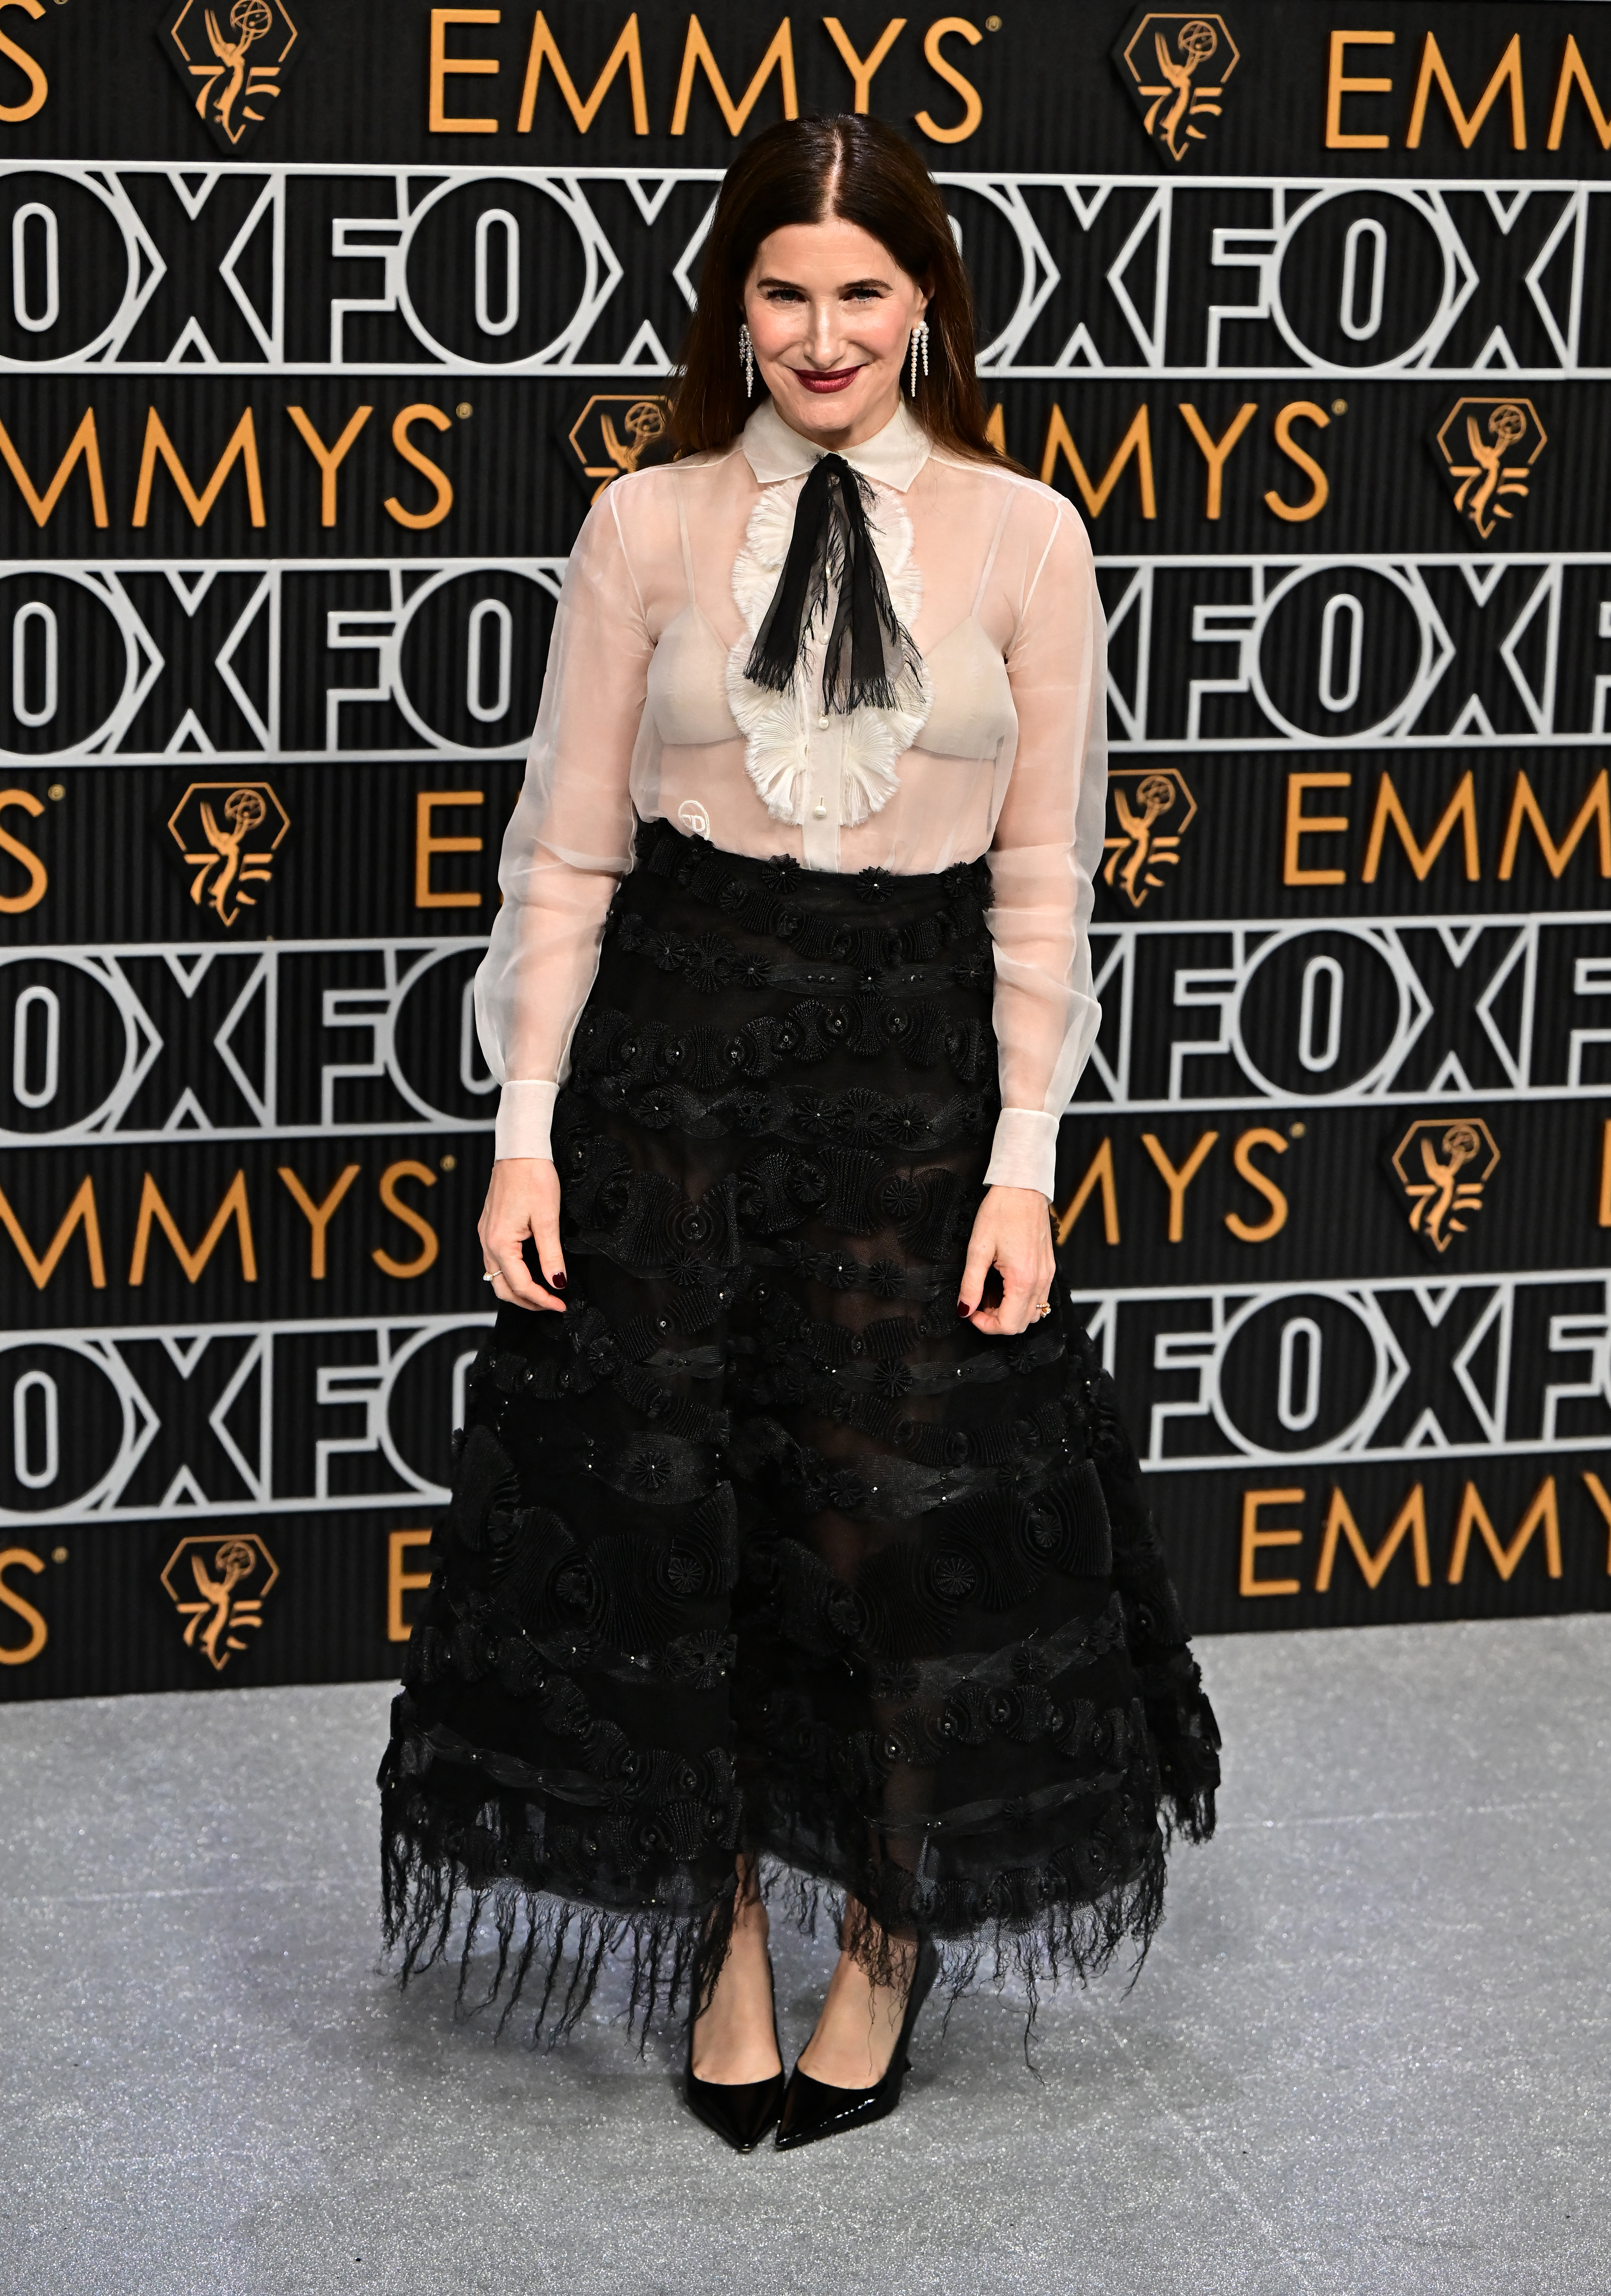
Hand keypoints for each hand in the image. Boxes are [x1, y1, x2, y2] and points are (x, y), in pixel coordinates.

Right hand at [479, 1157, 565, 1312]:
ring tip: (541, 1292)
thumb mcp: (548, 1219)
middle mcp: (487, 1241)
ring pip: (497, 1276)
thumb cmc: (533, 1178)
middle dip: (526, 1301)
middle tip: (551, 1305)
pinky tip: (527, 1271)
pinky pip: (495, 1260)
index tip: (560, 1305)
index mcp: (500, 1242)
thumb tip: (557, 1282)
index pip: (520, 1285)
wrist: (519, 1151)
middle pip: (502, 1287)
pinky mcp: (489, 1226)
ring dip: (517, 1289)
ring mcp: (485, 1234)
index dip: (541, 1299)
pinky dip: (511, 1273)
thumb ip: (551, 1255)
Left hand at [958, 1185, 1055, 1336]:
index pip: (1009, 1325)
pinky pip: (1040, 1297)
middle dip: (997, 1321)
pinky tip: (1005, 1285)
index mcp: (1023, 1279)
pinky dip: (1022, 1300)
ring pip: (1033, 1313)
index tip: (971, 1311)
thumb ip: (971, 1284)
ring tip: (991, 1294)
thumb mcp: (977, 1249)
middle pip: (1022, 1324)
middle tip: (978, 1304)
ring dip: (1011, 1312)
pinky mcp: (1049, 1267)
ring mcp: (1048, 1274)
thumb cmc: (1001, 1212)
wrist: (1023, 1187)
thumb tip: (964, 1309)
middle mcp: (1041, 1281)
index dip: (986, 1325)